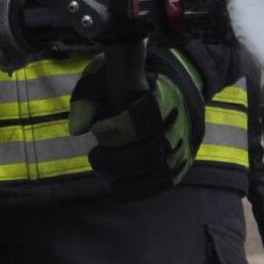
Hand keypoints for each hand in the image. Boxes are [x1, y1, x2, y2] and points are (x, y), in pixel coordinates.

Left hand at [67, 43, 208, 196]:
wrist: (172, 85)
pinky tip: (116, 188)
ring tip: (101, 171)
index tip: (97, 131)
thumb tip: (78, 129)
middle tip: (94, 156)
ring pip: (162, 169)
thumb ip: (89, 95)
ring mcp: (185, 141)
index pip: (148, 114)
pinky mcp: (184, 160)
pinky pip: (165, 182)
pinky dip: (139, 189)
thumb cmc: (128, 79)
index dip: (120, 128)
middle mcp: (181, 118)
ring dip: (127, 176)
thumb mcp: (107, 73)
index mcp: (164, 90)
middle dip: (119, 158)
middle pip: (155, 148)